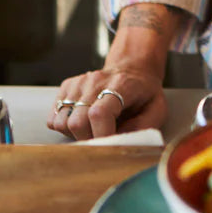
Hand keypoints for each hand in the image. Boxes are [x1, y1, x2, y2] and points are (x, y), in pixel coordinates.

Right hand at [48, 65, 166, 140]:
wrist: (133, 68)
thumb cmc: (145, 92)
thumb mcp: (157, 109)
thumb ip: (143, 127)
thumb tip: (119, 143)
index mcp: (121, 85)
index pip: (99, 113)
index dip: (101, 135)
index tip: (109, 144)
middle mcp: (95, 81)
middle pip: (77, 121)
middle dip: (88, 139)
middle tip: (101, 139)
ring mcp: (78, 82)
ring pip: (61, 122)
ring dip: (75, 134)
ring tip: (92, 130)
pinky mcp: (67, 86)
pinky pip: (54, 117)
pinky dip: (64, 126)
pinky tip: (82, 122)